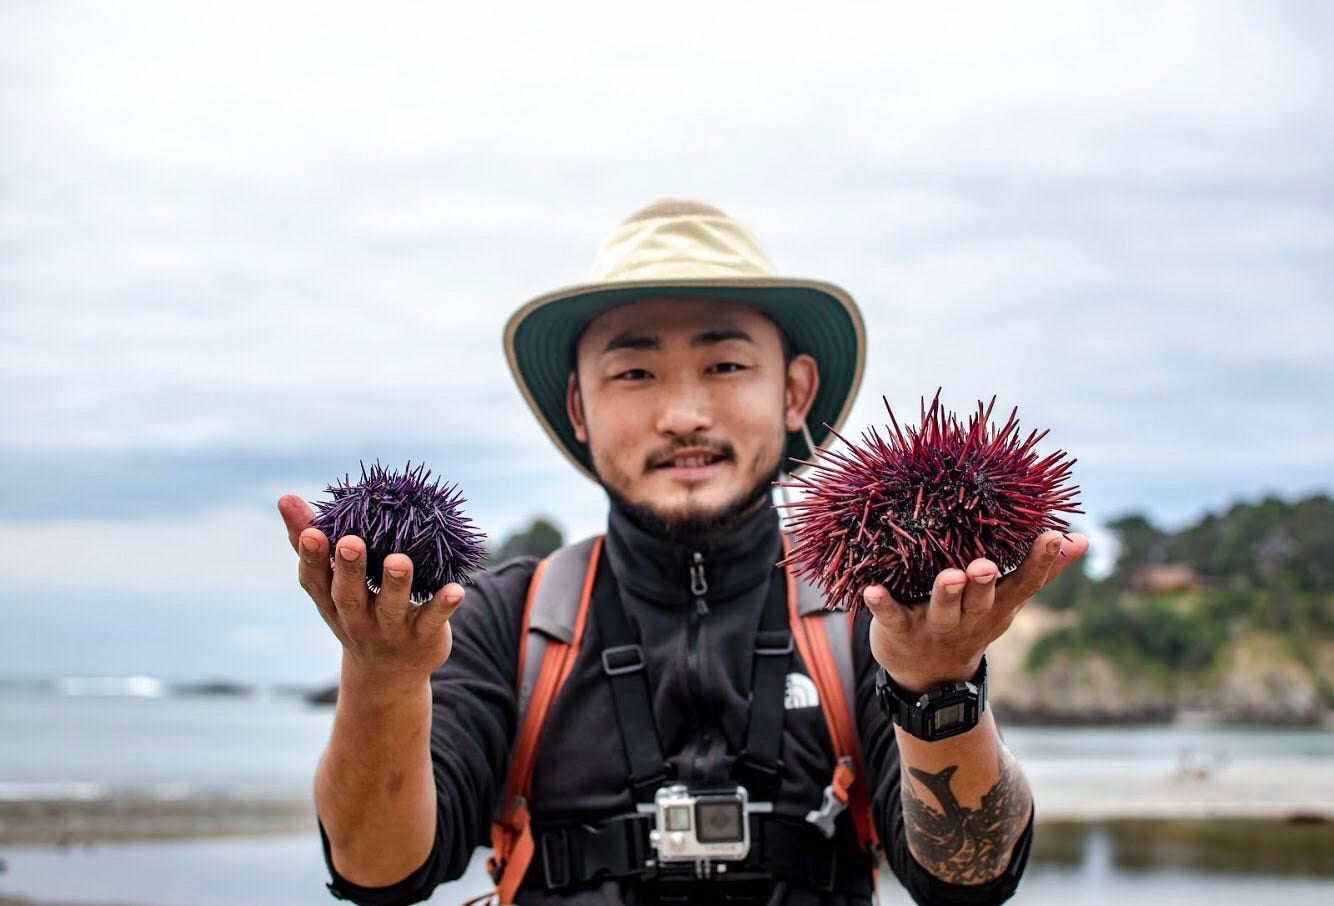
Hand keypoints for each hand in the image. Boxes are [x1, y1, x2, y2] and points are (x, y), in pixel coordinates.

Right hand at [277, 494, 464, 688]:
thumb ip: (309, 541)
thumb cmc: (357, 612)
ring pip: (391, 607)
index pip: (315, 582)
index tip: (311, 532)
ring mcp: (390, 630)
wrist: (389, 675)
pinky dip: (444, 606)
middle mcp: (357, 619)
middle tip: (350, 542)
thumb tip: (285, 498)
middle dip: (350, 569)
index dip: (311, 558)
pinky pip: (433, 620)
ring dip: (395, 584)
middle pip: (349, 596)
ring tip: (399, 561)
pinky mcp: (423, 637)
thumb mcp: (331, 584)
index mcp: (332, 602)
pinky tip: (456, 590)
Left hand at [863, 530, 1088, 692]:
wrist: (928, 677)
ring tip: (950, 576)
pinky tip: (871, 589)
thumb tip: (1082, 539)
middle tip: (986, 564)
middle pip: (981, 600)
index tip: (1053, 536)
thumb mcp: (1008, 600)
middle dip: (985, 582)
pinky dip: (881, 604)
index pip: (1024, 584)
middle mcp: (969, 618)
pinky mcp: (899, 630)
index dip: (1041, 562)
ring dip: (945, 592)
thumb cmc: (973, 620)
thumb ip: (1041, 571)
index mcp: (997, 607)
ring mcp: (934, 626)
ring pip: (942, 609)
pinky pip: (889, 616)